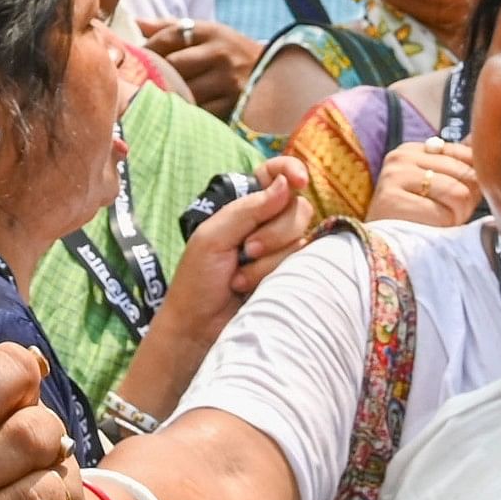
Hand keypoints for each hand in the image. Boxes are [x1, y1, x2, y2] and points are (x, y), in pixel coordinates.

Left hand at [108, 156, 307, 419]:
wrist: (198, 328)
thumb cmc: (197, 280)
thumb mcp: (214, 237)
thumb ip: (249, 209)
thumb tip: (287, 185)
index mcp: (245, 207)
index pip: (275, 176)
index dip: (290, 171)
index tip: (298, 180)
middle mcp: (267, 225)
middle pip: (297, 208)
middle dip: (273, 231)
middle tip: (245, 250)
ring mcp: (280, 252)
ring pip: (300, 239)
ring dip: (268, 260)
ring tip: (240, 278)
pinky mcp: (289, 277)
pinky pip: (302, 265)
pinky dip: (275, 275)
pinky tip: (253, 288)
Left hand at [146, 18, 262, 115]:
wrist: (276, 77)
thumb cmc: (231, 53)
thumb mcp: (209, 34)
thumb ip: (172, 28)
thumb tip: (138, 23)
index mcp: (212, 32)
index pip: (170, 35)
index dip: (148, 47)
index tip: (136, 57)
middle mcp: (221, 54)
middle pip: (174, 65)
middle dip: (155, 74)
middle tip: (139, 81)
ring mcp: (229, 82)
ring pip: (185, 91)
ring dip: (168, 96)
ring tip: (155, 98)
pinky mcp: (234, 106)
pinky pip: (200, 112)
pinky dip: (187, 113)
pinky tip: (178, 112)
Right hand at [364, 136, 480, 227]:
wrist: (381, 246)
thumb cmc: (415, 217)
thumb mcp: (437, 184)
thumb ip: (457, 163)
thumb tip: (479, 139)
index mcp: (411, 149)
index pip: (463, 152)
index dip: (471, 179)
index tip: (458, 196)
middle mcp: (400, 157)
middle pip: (465, 173)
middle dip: (466, 199)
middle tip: (449, 214)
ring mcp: (394, 176)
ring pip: (459, 193)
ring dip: (457, 215)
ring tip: (441, 222)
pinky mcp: (393, 200)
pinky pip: (444, 214)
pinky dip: (445, 227)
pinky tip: (431, 230)